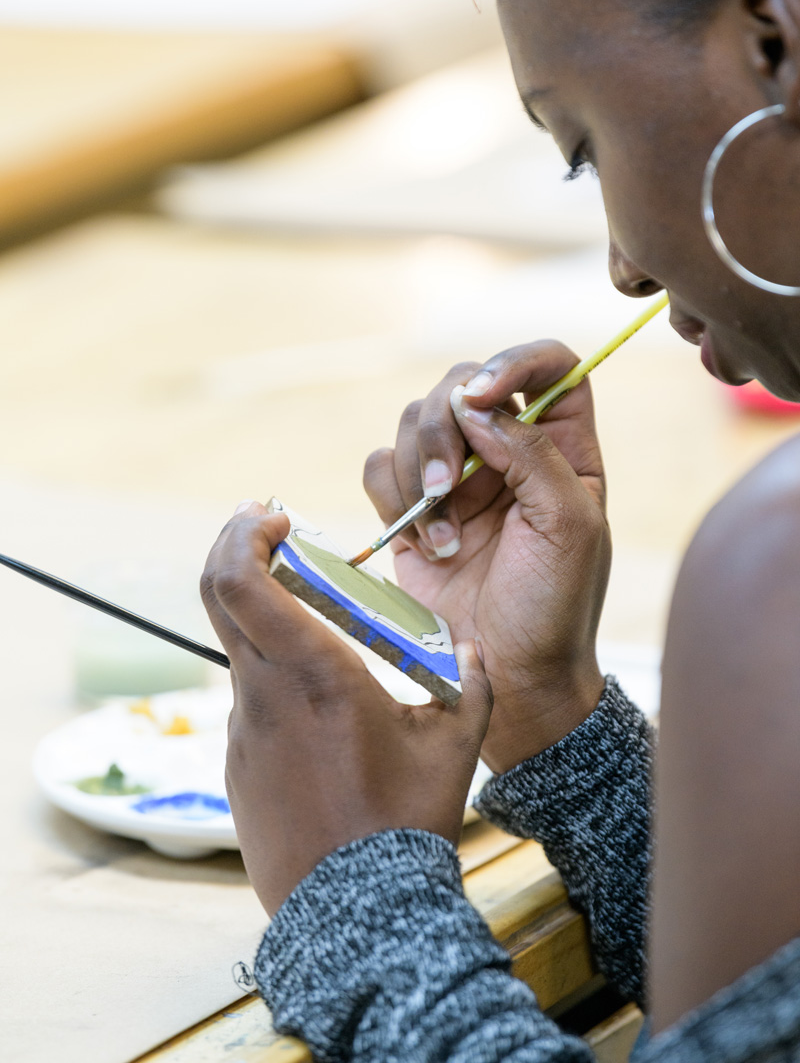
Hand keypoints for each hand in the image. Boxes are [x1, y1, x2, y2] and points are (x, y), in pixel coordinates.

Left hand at [200, 504, 492, 915]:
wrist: (356, 917)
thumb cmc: (404, 826)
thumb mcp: (453, 747)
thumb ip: (471, 685)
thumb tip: (476, 652)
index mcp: (313, 675)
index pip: (239, 582)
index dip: (241, 534)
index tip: (272, 515)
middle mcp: (262, 696)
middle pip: (218, 596)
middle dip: (237, 548)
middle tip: (271, 531)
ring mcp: (242, 734)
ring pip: (240, 650)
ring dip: (267, 618)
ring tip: (322, 626)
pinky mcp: (238, 768)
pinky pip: (250, 701)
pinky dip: (274, 676)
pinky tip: (322, 708)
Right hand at [364, 341, 610, 773]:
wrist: (507, 673)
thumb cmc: (554, 606)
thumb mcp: (566, 525)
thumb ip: (530, 452)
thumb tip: (475, 404)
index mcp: (563, 445)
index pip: (548, 364)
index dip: (515, 361)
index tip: (480, 394)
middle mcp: (508, 448)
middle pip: (463, 382)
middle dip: (443, 430)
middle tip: (445, 489)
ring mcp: (457, 475)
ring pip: (414, 420)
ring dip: (417, 474)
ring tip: (443, 537)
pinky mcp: (410, 505)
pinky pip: (380, 465)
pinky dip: (391, 499)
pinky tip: (424, 546)